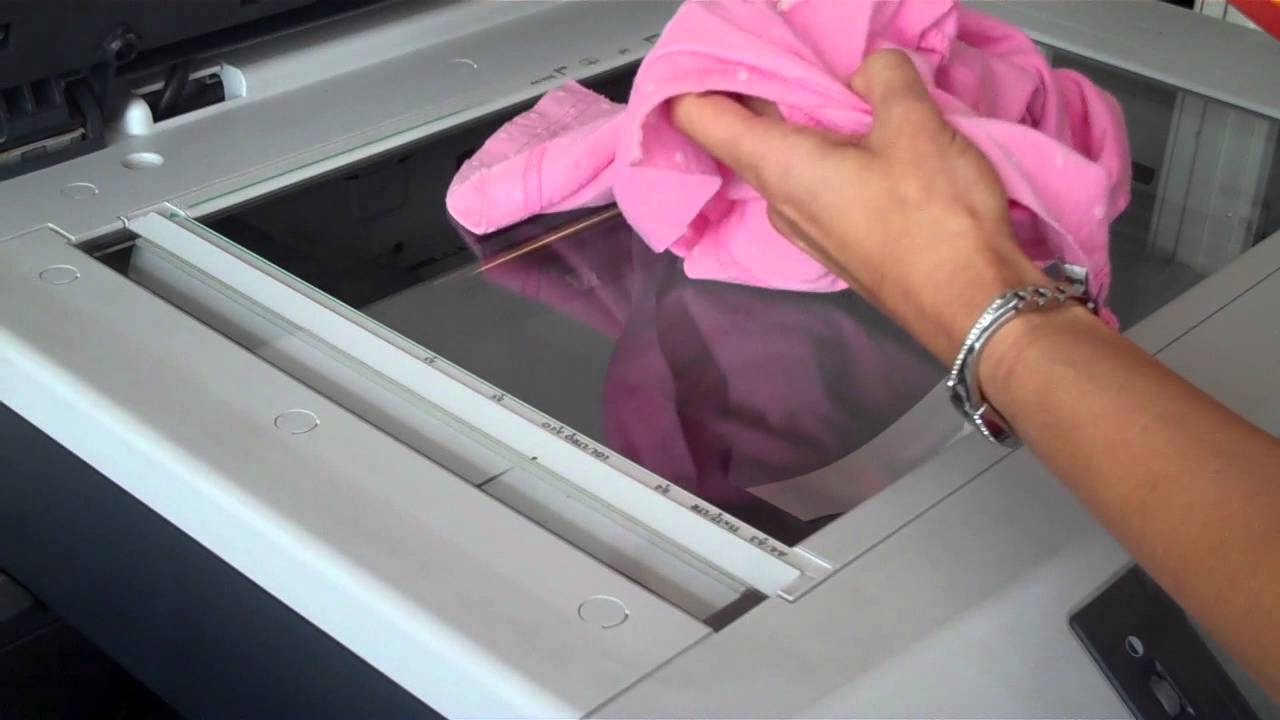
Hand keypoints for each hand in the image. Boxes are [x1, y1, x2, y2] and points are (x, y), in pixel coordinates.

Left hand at [671, 49, 1050, 362]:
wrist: (972, 303)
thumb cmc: (936, 222)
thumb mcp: (914, 124)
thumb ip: (884, 78)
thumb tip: (872, 69)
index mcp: (779, 167)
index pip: (698, 117)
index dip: (691, 75)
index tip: (713, 44)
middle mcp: (779, 201)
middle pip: (744, 131)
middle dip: (762, 85)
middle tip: (796, 47)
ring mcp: (806, 225)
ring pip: (786, 156)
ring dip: (805, 118)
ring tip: (843, 84)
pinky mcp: (837, 239)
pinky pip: (817, 181)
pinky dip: (830, 150)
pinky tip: (867, 133)